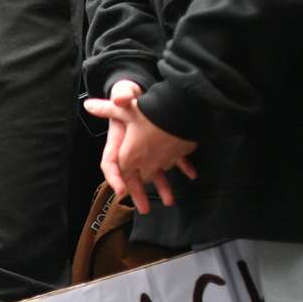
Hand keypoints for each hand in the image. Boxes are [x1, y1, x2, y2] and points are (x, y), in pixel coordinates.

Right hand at [83, 80, 198, 213]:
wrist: (142, 92)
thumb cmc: (130, 94)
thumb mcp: (124, 93)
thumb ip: (119, 96)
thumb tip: (119, 98)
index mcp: (118, 140)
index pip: (111, 163)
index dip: (114, 178)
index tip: (120, 192)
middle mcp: (131, 148)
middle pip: (132, 174)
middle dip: (137, 192)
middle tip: (143, 209)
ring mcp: (148, 147)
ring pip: (153, 170)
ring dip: (162, 185)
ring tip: (169, 201)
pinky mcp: (164, 142)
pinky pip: (173, 159)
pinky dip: (182, 166)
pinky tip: (191, 174)